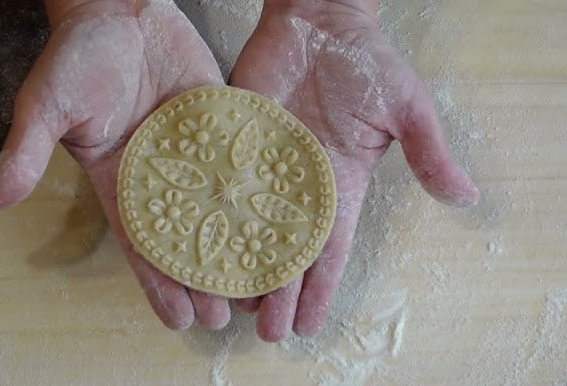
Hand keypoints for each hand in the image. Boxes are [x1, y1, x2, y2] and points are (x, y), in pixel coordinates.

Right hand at [0, 0, 231, 330]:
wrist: (120, 10)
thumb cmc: (78, 57)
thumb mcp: (44, 108)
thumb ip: (23, 155)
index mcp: (121, 182)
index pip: (141, 244)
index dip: (158, 282)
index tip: (179, 319)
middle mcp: (161, 175)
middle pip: (186, 236)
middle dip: (203, 277)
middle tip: (226, 315)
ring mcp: (194, 152)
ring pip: (219, 208)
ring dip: (237, 245)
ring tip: (259, 284)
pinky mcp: (219, 126)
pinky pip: (241, 163)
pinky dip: (258, 191)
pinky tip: (280, 220)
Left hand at [229, 0, 479, 340]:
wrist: (318, 22)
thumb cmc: (365, 62)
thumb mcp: (407, 108)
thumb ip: (429, 152)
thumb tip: (467, 197)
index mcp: (338, 187)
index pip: (329, 251)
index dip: (318, 290)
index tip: (305, 325)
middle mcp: (296, 186)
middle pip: (285, 250)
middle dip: (276, 291)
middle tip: (263, 331)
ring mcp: (261, 167)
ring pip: (247, 227)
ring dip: (239, 264)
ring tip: (226, 301)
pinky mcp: (233, 143)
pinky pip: (218, 185)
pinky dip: (209, 215)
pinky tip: (195, 244)